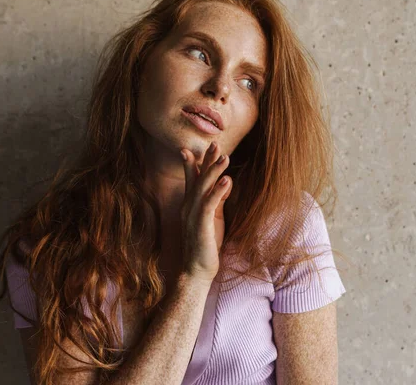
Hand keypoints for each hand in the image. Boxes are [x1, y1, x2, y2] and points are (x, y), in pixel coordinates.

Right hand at [179, 141, 232, 282]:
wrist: (195, 271)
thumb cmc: (205, 246)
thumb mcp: (213, 218)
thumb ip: (216, 200)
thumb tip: (225, 183)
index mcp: (190, 205)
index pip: (192, 179)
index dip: (194, 163)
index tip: (198, 148)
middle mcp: (188, 207)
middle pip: (198, 179)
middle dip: (207, 161)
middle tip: (215, 144)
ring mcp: (193, 216)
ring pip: (203, 188)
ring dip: (214, 171)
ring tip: (225, 157)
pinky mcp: (201, 225)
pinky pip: (209, 205)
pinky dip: (218, 192)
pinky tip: (227, 181)